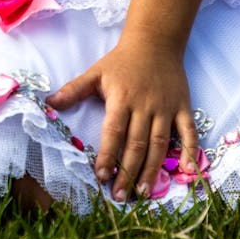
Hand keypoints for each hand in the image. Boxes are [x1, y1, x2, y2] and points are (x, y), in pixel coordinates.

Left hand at [48, 32, 198, 201]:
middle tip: (121, 197)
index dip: (107, 155)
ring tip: (143, 192)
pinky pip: (189, 132)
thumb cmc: (122, 60)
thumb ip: (74, 89)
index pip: (114, 131)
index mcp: (122, 98)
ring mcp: (166, 108)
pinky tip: (187, 172)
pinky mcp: (183, 107)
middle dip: (128, 172)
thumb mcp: (96, 72)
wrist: (155, 41)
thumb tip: (49, 103)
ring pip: (160, 143)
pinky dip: (190, 152)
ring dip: (152, 169)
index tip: (101, 177)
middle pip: (136, 144)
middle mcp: (145, 105)